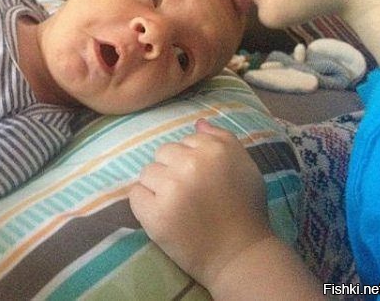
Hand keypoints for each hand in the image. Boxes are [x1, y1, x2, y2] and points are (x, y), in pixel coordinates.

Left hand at [129, 119, 272, 288]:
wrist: (239, 255)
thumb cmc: (245, 209)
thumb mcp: (244, 165)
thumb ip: (222, 139)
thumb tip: (197, 123)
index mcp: (215, 150)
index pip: (185, 140)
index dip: (192, 160)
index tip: (203, 179)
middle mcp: (191, 164)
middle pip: (163, 153)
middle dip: (173, 170)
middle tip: (190, 194)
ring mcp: (171, 189)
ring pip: (148, 172)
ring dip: (158, 187)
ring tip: (177, 205)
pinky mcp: (154, 213)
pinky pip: (135, 194)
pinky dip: (145, 203)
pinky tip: (163, 214)